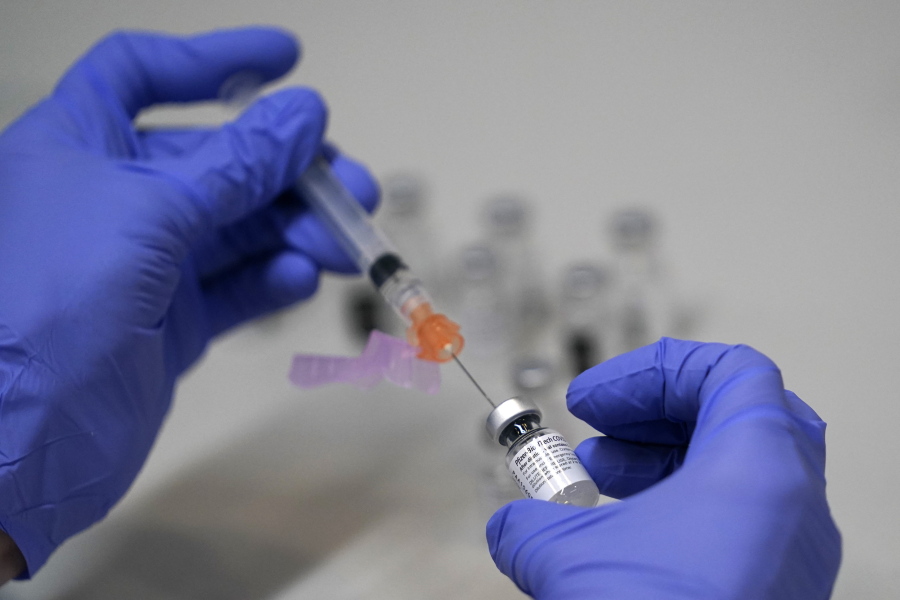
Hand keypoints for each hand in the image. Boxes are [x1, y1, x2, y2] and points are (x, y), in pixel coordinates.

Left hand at [0, 28, 376, 576]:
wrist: (19, 444)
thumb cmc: (43, 310)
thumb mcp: (147, 213)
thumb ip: (233, 164)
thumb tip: (301, 117)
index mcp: (77, 147)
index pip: (143, 74)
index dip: (213, 60)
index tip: (284, 60)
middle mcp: (113, 200)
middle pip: (217, 160)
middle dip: (287, 169)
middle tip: (349, 186)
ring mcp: (145, 264)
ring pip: (240, 228)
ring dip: (297, 228)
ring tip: (345, 241)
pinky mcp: (173, 322)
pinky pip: (237, 287)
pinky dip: (274, 279)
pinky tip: (300, 278)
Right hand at [487, 338, 840, 598]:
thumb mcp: (567, 558)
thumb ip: (530, 524)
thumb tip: (514, 526)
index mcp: (759, 470)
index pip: (728, 371)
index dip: (652, 372)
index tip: (598, 397)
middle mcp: (793, 508)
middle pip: (737, 413)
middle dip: (656, 415)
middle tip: (600, 429)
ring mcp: (792, 553)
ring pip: (738, 470)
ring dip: (663, 462)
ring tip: (599, 483)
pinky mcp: (777, 591)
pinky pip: (739, 521)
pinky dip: (683, 509)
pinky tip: (626, 535)